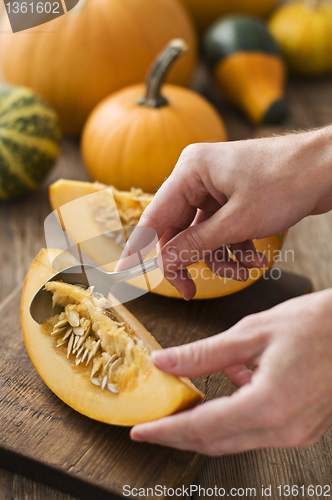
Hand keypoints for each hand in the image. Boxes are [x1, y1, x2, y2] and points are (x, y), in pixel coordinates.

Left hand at [130, 290, 331, 454]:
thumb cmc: (318, 324)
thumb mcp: (253, 332)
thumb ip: (205, 353)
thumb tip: (166, 362)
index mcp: (269, 406)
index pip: (202, 427)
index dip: (167, 431)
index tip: (141, 431)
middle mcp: (284, 429)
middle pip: (216, 441)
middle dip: (180, 433)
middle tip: (155, 422)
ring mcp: (297, 432)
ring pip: (236, 438)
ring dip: (207, 423)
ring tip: (186, 400)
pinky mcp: (304, 427)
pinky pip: (258, 428)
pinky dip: (236, 412)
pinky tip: (234, 380)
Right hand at [138, 127, 331, 298]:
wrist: (329, 167)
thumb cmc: (286, 182)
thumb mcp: (237, 222)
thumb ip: (196, 244)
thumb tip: (165, 262)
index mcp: (190, 170)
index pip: (154, 216)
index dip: (138, 248)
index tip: (124, 273)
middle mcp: (197, 176)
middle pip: (177, 228)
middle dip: (191, 260)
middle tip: (191, 291)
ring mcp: (215, 186)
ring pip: (201, 233)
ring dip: (219, 257)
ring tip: (243, 270)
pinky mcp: (232, 197)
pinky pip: (221, 229)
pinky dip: (233, 247)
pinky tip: (253, 258)